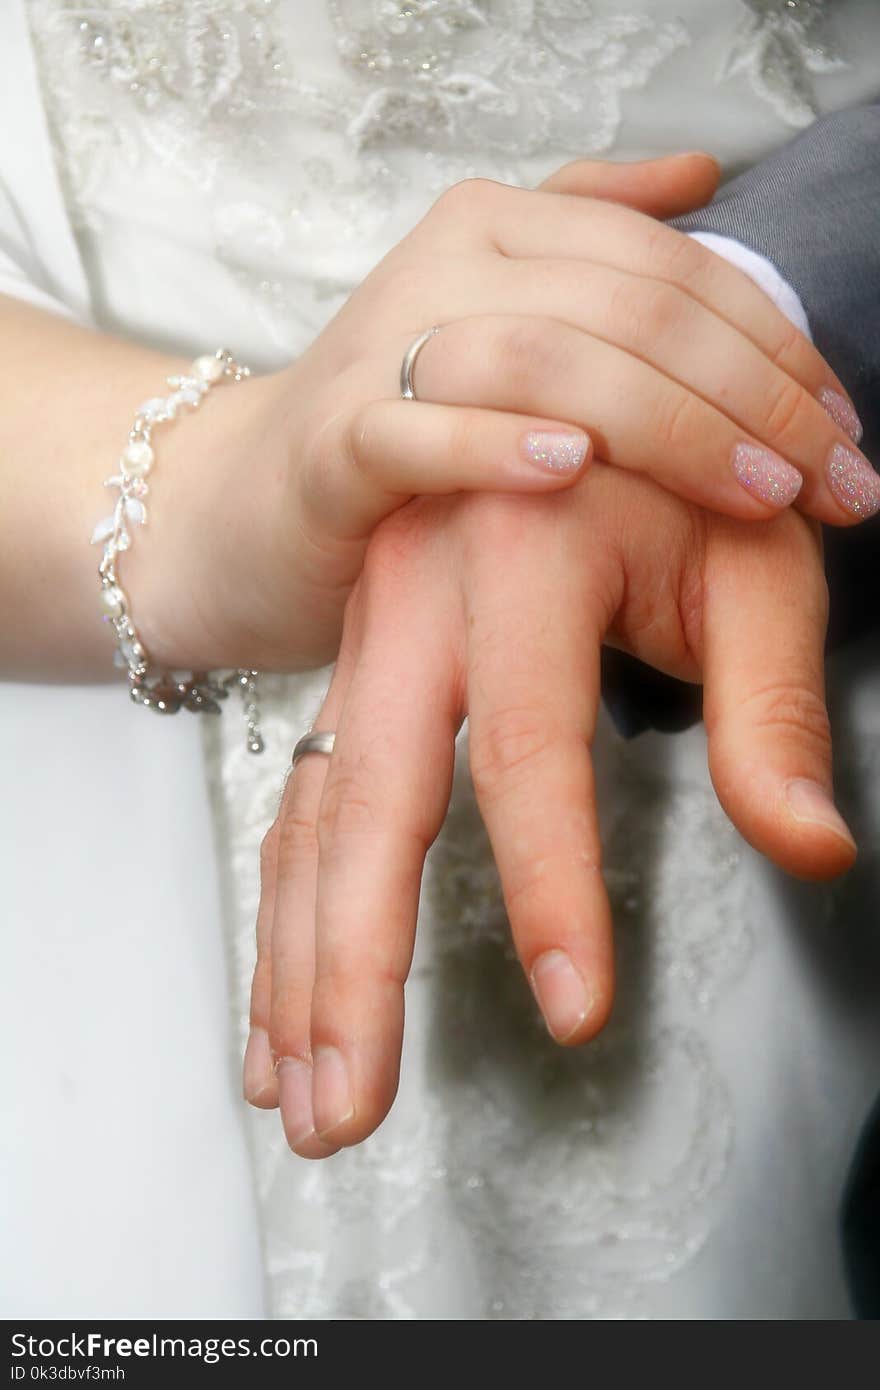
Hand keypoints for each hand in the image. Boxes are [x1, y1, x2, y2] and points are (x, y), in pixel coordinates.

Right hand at [130, 155, 868, 676]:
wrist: (248, 507)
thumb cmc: (398, 430)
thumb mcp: (499, 313)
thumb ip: (592, 234)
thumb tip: (700, 173)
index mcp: (502, 230)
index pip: (673, 268)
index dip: (778, 347)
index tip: (842, 433)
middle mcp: (446, 268)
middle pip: (630, 308)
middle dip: (753, 397)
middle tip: (832, 483)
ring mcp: (385, 349)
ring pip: (547, 358)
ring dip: (667, 426)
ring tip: (752, 490)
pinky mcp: (336, 443)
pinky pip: (422, 430)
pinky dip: (499, 447)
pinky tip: (572, 469)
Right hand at [246, 472, 855, 1155]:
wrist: (581, 382)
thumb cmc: (685, 478)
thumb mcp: (752, 566)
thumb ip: (771, 709)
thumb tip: (812, 848)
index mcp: (519, 551)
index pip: (530, 747)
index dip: (552, 887)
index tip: (577, 1010)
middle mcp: (415, 594)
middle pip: (370, 800)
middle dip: (356, 968)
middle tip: (348, 1115)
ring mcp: (368, 634)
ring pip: (315, 818)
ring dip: (300, 965)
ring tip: (301, 1100)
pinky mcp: (355, 669)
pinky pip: (303, 803)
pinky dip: (288, 910)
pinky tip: (284, 1004)